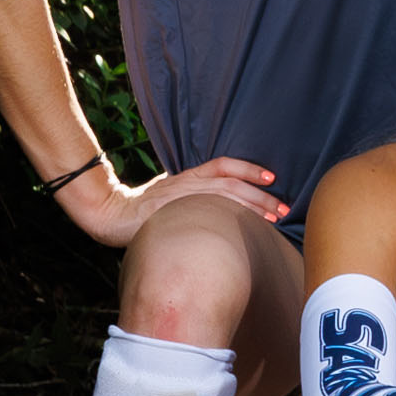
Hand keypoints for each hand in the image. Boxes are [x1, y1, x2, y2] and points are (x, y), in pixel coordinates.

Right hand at [67, 154, 277, 251]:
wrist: (112, 215)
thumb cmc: (142, 206)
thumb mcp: (171, 190)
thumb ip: (194, 191)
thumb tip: (220, 200)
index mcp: (189, 175)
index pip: (224, 165)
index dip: (249, 169)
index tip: (272, 178)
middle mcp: (188, 183)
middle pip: (232, 184)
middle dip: (261, 196)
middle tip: (283, 209)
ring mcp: (181, 198)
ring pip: (224, 198)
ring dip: (252, 208)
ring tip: (273, 218)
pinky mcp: (173, 214)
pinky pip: (207, 214)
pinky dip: (228, 220)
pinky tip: (246, 231)